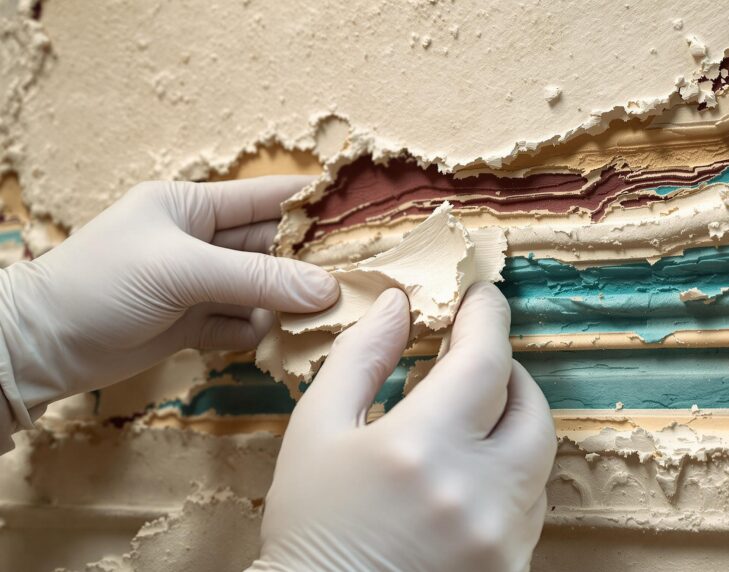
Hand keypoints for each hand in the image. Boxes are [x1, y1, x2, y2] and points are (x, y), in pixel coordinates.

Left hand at [0, 176, 337, 422]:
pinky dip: (262, 332)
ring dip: (289, 302)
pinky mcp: (194, 324)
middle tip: (360, 277)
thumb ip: (257, 279)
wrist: (41, 346)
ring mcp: (199, 285)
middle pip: (272, 247)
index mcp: (193, 206)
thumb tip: (326, 289)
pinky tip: (280, 339)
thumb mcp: (182, 270)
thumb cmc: (100, 284)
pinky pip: (244, 323)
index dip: (312, 203)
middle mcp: (201, 242)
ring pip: (263, 289)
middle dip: (310, 262)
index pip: (266, 197)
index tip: (362, 214)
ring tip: (328, 315)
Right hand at [251, 284, 556, 571]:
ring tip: (468, 423)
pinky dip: (510, 480)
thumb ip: (361, 358)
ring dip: (511, 429)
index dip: (488, 318)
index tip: (481, 299)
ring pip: (538, 459)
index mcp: (422, 449)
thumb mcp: (316, 431)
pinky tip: (468, 478)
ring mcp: (501, 538)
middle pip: (532, 408)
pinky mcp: (512, 568)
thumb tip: (398, 305)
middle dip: (508, 375)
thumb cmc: (310, 528)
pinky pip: (530, 508)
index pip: (486, 359)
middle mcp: (475, 493)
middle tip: (475, 362)